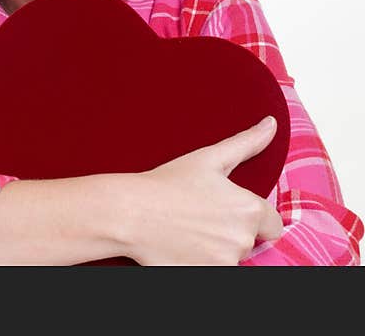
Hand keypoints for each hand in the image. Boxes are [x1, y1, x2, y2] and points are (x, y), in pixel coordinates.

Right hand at [124, 116, 284, 264]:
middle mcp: (242, 239)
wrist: (129, 213)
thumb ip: (246, 143)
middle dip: (229, 232)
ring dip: (214, 249)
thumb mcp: (207, 158)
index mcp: (249, 209)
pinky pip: (212, 270)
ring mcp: (224, 262)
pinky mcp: (205, 276)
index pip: (273, 224)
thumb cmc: (166, 184)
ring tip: (186, 231)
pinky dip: (200, 262)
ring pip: (230, 257)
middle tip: (198, 216)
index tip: (224, 210)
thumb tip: (271, 124)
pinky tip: (180, 246)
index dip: (252, 217)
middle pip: (248, 241)